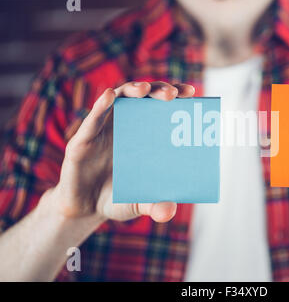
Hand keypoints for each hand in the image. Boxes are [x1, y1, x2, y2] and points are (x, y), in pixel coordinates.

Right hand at [51, 81, 194, 221]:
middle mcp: (128, 125)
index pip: (163, 108)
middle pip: (145, 98)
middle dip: (159, 91)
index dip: (176, 97)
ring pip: (120, 99)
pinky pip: (93, 118)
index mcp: (147, 135)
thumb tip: (170, 212)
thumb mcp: (140, 204)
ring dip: (133, 90)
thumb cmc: (119, 198)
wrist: (85, 209)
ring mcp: (105, 129)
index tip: (191, 93)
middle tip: (173, 94)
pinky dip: (101, 105)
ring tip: (145, 89)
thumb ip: (155, 206)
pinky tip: (109, 96)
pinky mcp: (83, 139)